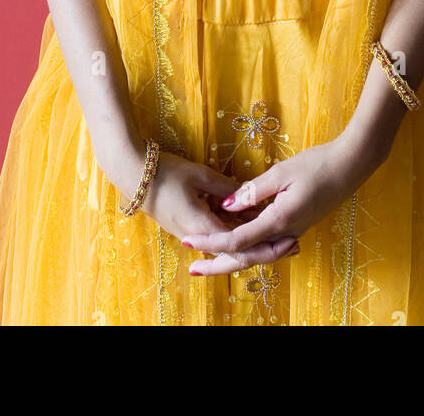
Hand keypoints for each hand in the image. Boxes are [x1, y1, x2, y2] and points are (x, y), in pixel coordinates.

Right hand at [135, 150, 297, 270]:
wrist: (132, 174)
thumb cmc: (165, 171)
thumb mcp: (199, 174)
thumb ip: (226, 187)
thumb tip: (248, 196)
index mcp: (201, 225)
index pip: (238, 246)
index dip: (264, 246)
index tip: (287, 242)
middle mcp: (196, 235)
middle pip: (235, 252)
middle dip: (265, 250)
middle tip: (292, 245)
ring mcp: (191, 232)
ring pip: (227, 245)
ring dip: (251, 243)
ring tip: (282, 238)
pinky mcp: (187, 226)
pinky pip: (217, 236)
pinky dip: (236, 235)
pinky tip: (252, 227)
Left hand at [179, 135, 374, 276]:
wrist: (352, 166)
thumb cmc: (318, 164)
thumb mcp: (281, 172)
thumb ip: (253, 191)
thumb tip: (227, 206)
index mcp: (279, 221)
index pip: (237, 241)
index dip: (211, 243)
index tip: (188, 240)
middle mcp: (285, 233)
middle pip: (246, 258)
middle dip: (217, 265)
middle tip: (193, 270)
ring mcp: (293, 231)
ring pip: (257, 254)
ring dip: (232, 258)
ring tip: (208, 259)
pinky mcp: (296, 225)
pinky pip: (267, 244)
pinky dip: (249, 247)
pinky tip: (236, 240)